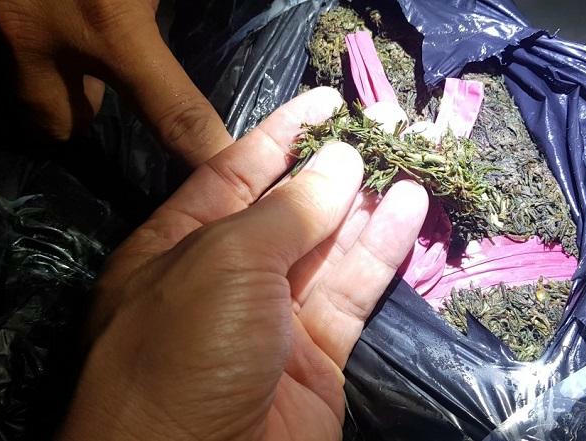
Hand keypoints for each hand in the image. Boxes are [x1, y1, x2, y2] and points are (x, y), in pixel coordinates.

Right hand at [0, 0, 230, 165]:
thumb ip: (150, 6)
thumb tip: (163, 19)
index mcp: (108, 23)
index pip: (168, 108)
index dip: (197, 145)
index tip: (216, 166)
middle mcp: (39, 39)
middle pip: (61, 125)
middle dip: (81, 114)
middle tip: (98, 81)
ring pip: (18, 89)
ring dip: (44, 80)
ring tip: (62, 41)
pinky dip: (15, 45)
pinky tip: (34, 14)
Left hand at [56, 87, 428, 440]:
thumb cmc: (185, 350)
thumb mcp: (224, 263)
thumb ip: (285, 213)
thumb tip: (339, 163)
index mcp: (177, 247)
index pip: (232, 174)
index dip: (279, 135)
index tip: (324, 101)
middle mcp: (224, 279)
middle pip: (285, 209)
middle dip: (330, 168)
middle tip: (379, 126)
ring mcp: (272, 320)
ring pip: (326, 249)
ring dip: (365, 206)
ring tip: (405, 161)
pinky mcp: (317, 356)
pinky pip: (351, 292)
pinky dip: (380, 251)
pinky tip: (408, 209)